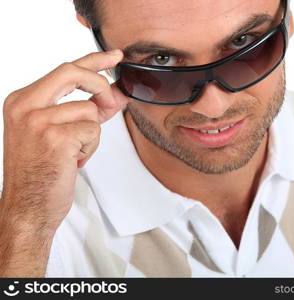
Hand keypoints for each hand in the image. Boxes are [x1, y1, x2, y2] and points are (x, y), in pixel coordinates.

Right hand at [1, 50, 124, 232]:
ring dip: (91, 135)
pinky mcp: (55, 137)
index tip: (114, 56)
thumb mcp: (57, 132)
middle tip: (110, 103)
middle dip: (100, 85)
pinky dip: (90, 148)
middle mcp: (25, 106)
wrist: (28, 206)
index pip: (64, 69)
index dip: (94, 60)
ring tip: (74, 152)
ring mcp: (38, 121)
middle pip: (74, 73)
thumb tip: (114, 93)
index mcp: (22, 101)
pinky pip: (93, 130)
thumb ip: (84, 108)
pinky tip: (73, 161)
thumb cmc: (41, 171)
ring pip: (90, 110)